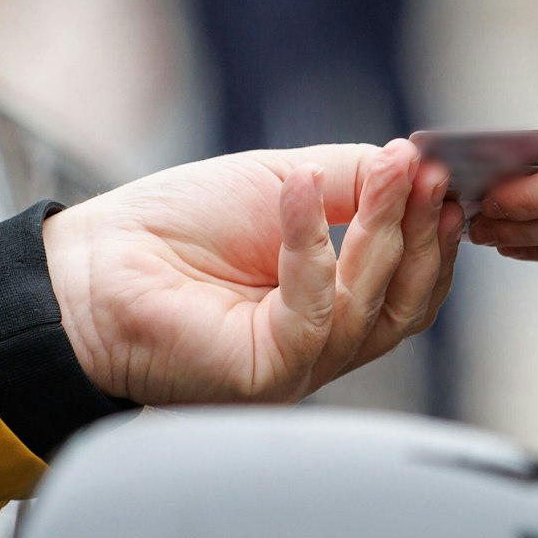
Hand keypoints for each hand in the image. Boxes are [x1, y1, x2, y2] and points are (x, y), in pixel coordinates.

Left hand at [43, 140, 460, 406]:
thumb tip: (413, 166)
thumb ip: (350, 181)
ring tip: (390, 170)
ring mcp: (300, 365)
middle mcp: (324, 344)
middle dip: (423, 233)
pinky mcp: (268, 372)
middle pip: (406, 301)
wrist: (92, 267)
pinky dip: (312, 243)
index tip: (445, 173)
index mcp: (334, 305)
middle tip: (431, 174)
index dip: (434, 232)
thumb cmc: (174, 229)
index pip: (409, 282)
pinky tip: (301, 191)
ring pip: (370, 306)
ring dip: (384, 229)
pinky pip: (312, 312)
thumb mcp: (280, 185)